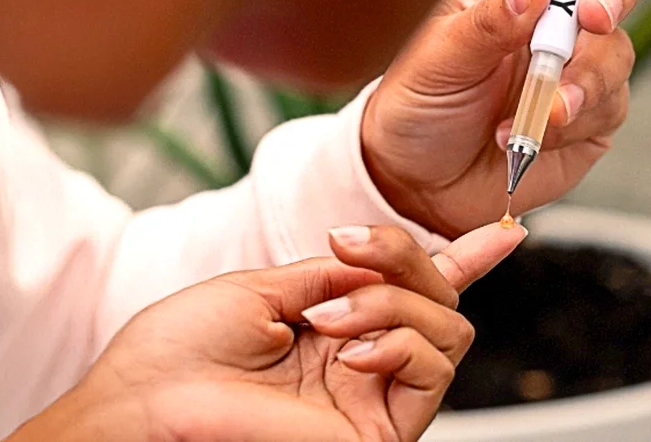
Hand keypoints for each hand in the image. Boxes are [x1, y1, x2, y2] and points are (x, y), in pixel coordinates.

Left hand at [6, 222, 526, 441]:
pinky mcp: (382, 431)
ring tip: (330, 316)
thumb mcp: (263, 286)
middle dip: (406, 257)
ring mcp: (374, 394)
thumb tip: (386, 253)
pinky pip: (434, 369)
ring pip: (449, 328)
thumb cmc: (180, 351)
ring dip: (393, 301)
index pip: (414, 291)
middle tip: (351, 249)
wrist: (144, 402)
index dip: (465, 259)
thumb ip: (335, 271)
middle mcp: (364, 359)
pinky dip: (400, 340)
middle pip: (441, 298)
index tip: (506, 230)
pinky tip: (352, 347)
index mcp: (336, 324)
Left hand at [362, 0, 641, 237]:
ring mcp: (576, 58)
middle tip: (591, 15)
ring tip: (538, 110)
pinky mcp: (592, 110)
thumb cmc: (418, 105)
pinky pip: (610, 101)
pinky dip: (573, 118)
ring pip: (617, 44)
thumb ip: (488, 22)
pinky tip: (526, 132)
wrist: (421, 183)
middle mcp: (550, 8)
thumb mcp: (435, 57)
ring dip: (584, 76)